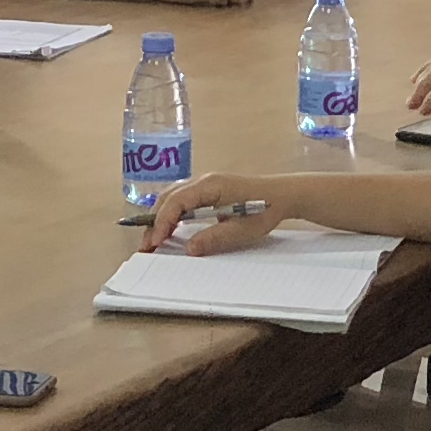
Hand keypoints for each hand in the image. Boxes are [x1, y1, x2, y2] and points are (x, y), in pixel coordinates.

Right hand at [144, 173, 286, 254]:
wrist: (284, 195)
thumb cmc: (266, 208)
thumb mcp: (242, 229)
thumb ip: (214, 238)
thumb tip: (189, 249)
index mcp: (211, 185)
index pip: (177, 201)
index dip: (162, 222)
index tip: (155, 241)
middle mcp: (204, 181)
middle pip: (169, 197)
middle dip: (154, 221)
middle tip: (146, 245)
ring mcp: (206, 184)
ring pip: (173, 197)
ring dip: (161, 217)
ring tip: (153, 240)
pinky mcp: (209, 190)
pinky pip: (183, 199)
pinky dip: (172, 213)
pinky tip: (170, 229)